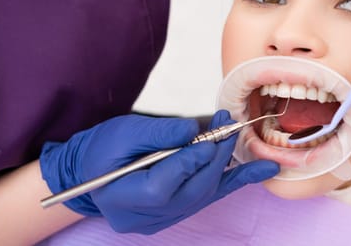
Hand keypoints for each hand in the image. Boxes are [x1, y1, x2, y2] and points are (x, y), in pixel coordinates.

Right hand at [40, 111, 278, 233]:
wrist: (91, 170)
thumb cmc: (103, 148)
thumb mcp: (124, 132)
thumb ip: (160, 133)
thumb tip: (195, 131)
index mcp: (122, 197)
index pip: (164, 185)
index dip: (191, 160)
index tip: (212, 135)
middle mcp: (143, 217)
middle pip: (190, 192)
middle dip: (215, 159)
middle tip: (231, 129)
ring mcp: (160, 220)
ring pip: (203, 196)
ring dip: (230, 171)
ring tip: (257, 155)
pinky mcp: (174, 213)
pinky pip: (208, 197)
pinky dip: (234, 182)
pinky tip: (259, 172)